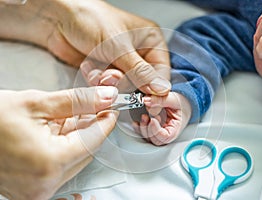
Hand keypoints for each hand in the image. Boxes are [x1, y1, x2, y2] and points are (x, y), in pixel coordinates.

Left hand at [0, 0, 170, 94]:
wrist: (57, 18)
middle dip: (124, 83)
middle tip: (112, 76)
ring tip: (98, 69)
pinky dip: (96, 79)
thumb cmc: (91, 19)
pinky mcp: (104, 70)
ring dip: (108, 82)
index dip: (156, 89)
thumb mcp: (119, 47)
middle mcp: (137, 53)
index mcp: (150, 41)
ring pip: (122, 86)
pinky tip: (88, 66)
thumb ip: (140, 71)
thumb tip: (161, 89)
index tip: (150, 103)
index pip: (161, 72)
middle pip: (142, 83)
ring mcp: (120, 63)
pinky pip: (106, 86)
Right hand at [0, 86, 118, 199]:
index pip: (93, 141)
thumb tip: (106, 96)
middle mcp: (44, 184)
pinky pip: (59, 167)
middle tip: (89, 107)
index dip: (105, 121)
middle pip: (86, 152)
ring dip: (76, 137)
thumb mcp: (37, 103)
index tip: (110, 107)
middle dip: (89, 127)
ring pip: (74, 160)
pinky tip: (55, 130)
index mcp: (48, 162)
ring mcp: (37, 191)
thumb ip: (78, 101)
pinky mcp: (31, 190)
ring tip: (64, 116)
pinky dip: (63, 148)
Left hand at [134, 92, 191, 145]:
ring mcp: (159, 132)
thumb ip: (161, 100)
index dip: (157, 130)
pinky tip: (136, 122)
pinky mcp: (152, 129)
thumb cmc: (180, 104)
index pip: (166, 136)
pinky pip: (143, 132)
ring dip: (143, 127)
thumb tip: (147, 100)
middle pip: (155, 139)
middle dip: (148, 129)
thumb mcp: (174, 100)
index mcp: (175, 128)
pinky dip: (138, 128)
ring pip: (148, 137)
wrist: (180, 103)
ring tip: (144, 116)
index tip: (153, 119)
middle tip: (146, 116)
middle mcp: (166, 133)